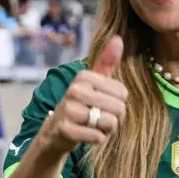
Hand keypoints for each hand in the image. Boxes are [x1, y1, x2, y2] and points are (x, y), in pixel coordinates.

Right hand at [39, 35, 126, 152]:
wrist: (55, 131)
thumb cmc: (81, 104)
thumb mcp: (94, 82)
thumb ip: (107, 62)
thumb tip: (118, 38)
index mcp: (84, 76)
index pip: (122, 93)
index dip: (118, 103)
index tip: (103, 104)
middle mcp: (75, 89)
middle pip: (119, 108)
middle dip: (115, 118)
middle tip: (99, 118)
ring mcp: (69, 109)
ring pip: (110, 123)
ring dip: (106, 130)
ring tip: (93, 126)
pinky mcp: (66, 129)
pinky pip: (98, 136)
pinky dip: (97, 139)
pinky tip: (86, 134)